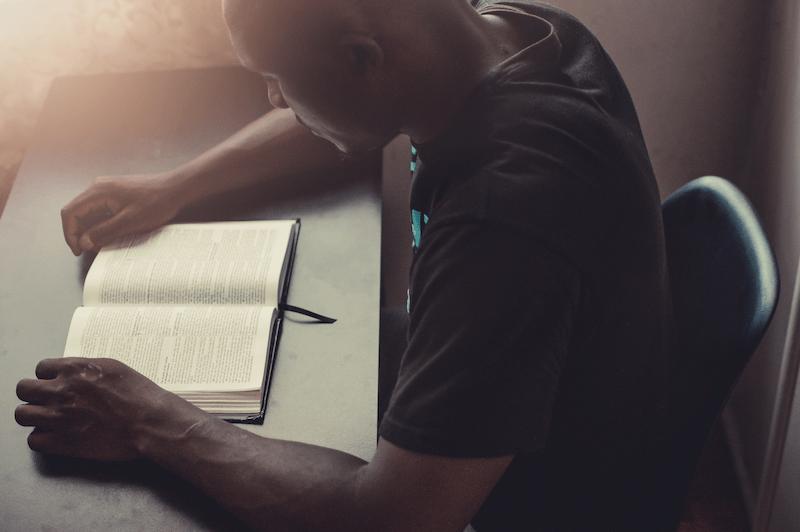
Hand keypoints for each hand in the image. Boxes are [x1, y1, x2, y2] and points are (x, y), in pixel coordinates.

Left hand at [15, 358, 190, 460]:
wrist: (150, 422)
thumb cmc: (140, 396)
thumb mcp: (114, 368)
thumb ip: (86, 370)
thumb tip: (74, 373)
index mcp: (75, 369)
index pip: (41, 368)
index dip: (48, 377)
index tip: (56, 383)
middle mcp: (61, 391)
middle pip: (24, 389)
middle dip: (34, 394)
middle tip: (46, 401)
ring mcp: (58, 417)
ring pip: (22, 415)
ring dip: (34, 416)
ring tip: (48, 419)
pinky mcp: (61, 442)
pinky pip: (33, 440)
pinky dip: (42, 439)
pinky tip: (56, 436)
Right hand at [61, 173, 183, 255]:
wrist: (175, 189)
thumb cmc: (156, 203)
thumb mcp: (130, 222)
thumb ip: (104, 232)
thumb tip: (83, 242)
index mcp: (97, 192)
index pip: (70, 213)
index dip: (69, 234)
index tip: (78, 251)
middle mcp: (98, 188)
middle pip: (76, 212)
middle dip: (77, 233)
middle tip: (86, 251)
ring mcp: (107, 189)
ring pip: (88, 212)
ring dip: (89, 229)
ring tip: (98, 245)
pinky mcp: (116, 194)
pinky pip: (99, 210)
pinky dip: (99, 223)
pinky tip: (108, 235)